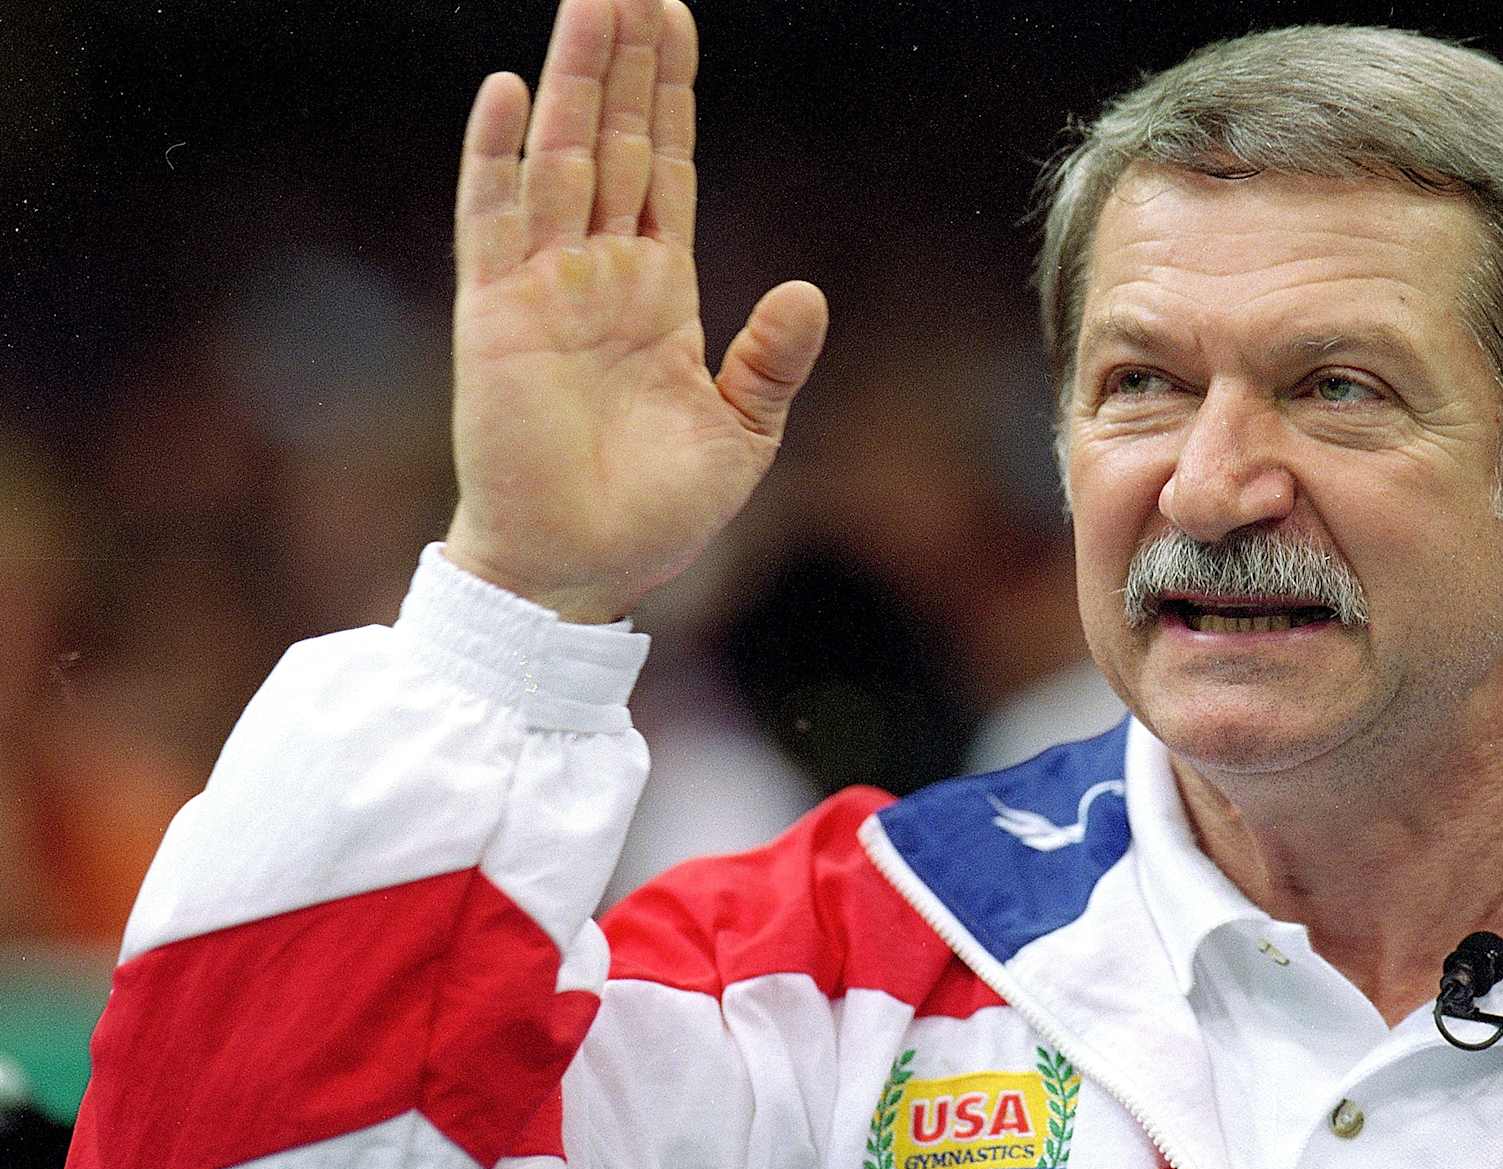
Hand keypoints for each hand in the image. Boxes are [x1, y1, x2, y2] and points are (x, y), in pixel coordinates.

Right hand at [444, 0, 827, 621]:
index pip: (664, 169)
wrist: (577, 575)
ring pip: (559, 159)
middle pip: (614, 142)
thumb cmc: (653, 515)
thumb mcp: (740, 437)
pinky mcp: (494, 318)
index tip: (676, 19)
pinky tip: (508, 91)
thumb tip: (807, 290)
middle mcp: (598, 275)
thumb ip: (770, 362)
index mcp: (658, 294)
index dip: (671, 97)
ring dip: (574, 80)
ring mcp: (542, 289)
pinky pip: (491, 221)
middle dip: (624, 60)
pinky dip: (496, 158)